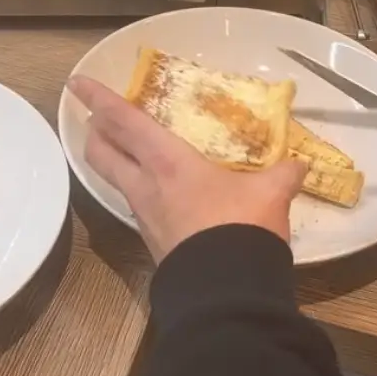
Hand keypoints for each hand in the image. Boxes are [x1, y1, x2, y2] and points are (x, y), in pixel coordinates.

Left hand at [67, 76, 307, 263]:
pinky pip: (137, 205)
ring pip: (115, 180)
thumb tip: (299, 165)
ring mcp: (145, 216)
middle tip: (98, 118)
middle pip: (102, 153)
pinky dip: (140, 190)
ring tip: (131, 153)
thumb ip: (282, 174)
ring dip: (115, 162)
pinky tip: (161, 191)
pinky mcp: (153, 241)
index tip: (77, 82)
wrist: (226, 293)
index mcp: (167, 162)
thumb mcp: (270, 194)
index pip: (124, 121)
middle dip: (95, 131)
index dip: (99, 99)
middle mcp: (146, 186)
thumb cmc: (241, 227)